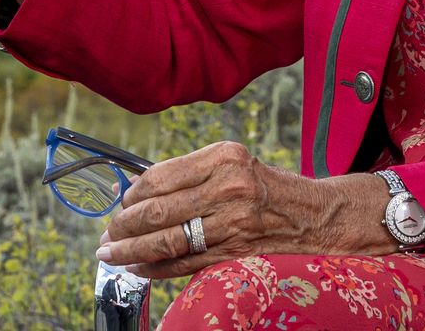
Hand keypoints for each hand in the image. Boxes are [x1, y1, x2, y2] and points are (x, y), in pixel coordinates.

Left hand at [95, 141, 396, 278]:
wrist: (318, 214)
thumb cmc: (268, 187)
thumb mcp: (233, 165)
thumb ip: (190, 174)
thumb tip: (136, 190)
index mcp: (224, 156)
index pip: (160, 176)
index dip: (131, 195)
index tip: (118, 205)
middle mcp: (229, 185)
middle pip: (159, 210)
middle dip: (124, 227)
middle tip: (106, 235)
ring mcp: (234, 220)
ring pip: (168, 239)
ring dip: (132, 251)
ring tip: (112, 254)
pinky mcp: (238, 249)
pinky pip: (187, 262)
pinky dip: (157, 268)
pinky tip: (140, 269)